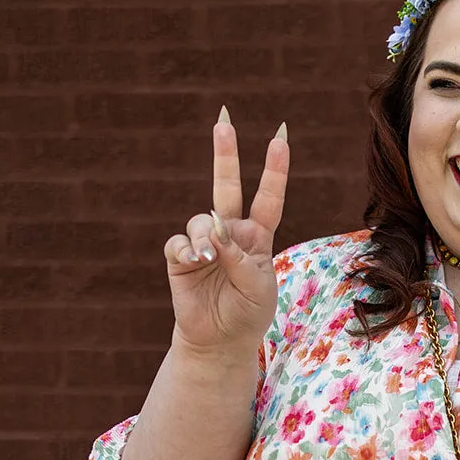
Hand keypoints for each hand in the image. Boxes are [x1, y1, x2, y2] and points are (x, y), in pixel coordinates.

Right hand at [164, 108, 288, 358]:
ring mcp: (205, 242)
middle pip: (227, 186)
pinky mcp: (181, 257)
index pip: (269, 198)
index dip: (274, 169)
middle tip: (223, 119)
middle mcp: (231, 232)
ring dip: (204, 233)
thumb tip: (213, 230)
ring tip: (207, 256)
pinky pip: (179, 242)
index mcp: (259, 236)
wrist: (220, 340)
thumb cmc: (247, 312)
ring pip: (201, 219)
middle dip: (225, 153)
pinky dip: (187, 249)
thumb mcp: (257, 289)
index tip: (279, 137)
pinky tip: (193, 260)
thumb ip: (240, 259)